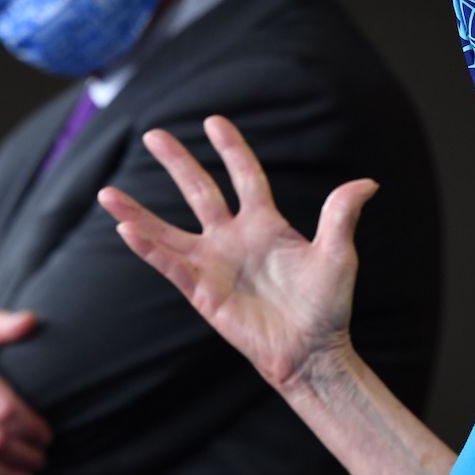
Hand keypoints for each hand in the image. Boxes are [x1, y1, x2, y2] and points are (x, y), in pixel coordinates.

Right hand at [96, 114, 377, 392]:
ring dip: (139, 212)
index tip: (213, 121)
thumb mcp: (337, 255)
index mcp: (266, 225)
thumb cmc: (327, 307)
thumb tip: (367, 182)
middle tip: (153, 134)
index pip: (244, 176)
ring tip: (107, 193)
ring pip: (169, 230)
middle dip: (177, 162)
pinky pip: (170, 264)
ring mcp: (214, 264)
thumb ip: (341, 215)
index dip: (230, 149)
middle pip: (200, 191)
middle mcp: (234, 239)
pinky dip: (148, 248)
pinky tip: (125, 228)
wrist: (312, 353)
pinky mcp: (202, 292)